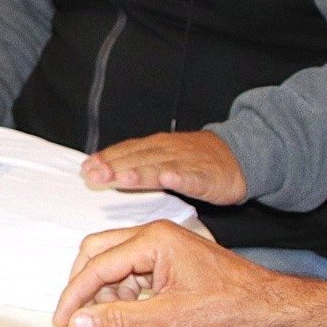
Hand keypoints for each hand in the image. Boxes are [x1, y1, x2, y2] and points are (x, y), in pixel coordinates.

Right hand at [51, 219, 286, 326]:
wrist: (264, 303)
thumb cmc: (228, 304)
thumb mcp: (168, 319)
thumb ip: (119, 320)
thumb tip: (80, 322)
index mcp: (153, 240)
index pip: (97, 265)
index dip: (75, 295)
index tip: (62, 320)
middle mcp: (153, 233)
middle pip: (97, 252)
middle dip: (84, 286)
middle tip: (78, 318)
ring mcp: (160, 242)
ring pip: (111, 260)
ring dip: (105, 290)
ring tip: (117, 318)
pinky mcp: (165, 255)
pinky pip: (129, 267)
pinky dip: (122, 290)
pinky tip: (133, 311)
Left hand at [81, 130, 248, 204]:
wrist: (239, 155)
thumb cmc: (196, 159)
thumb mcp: (163, 156)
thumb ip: (135, 162)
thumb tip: (101, 169)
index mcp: (156, 147)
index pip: (127, 151)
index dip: (107, 158)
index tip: (87, 168)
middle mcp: (168, 151)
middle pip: (138, 158)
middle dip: (114, 166)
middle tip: (95, 175)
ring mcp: (187, 162)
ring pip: (160, 167)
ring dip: (140, 172)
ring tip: (122, 177)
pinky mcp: (206, 176)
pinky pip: (192, 177)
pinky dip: (180, 177)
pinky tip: (169, 179)